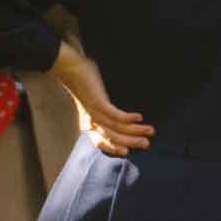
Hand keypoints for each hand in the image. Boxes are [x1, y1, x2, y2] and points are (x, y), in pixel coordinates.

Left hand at [51, 42, 151, 156]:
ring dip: (135, 130)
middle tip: (147, 144)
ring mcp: (94, 112)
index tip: (128, 152)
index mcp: (88, 124)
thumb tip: (121, 119)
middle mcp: (90, 122)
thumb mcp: (92, 103)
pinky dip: (127, 118)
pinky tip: (139, 117)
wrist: (71, 69)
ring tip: (149, 130)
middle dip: (132, 142)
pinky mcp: (97, 102)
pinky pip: (114, 114)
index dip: (115, 149)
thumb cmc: (85, 84)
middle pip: (114, 137)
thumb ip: (103, 113)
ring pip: (117, 127)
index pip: (102, 142)